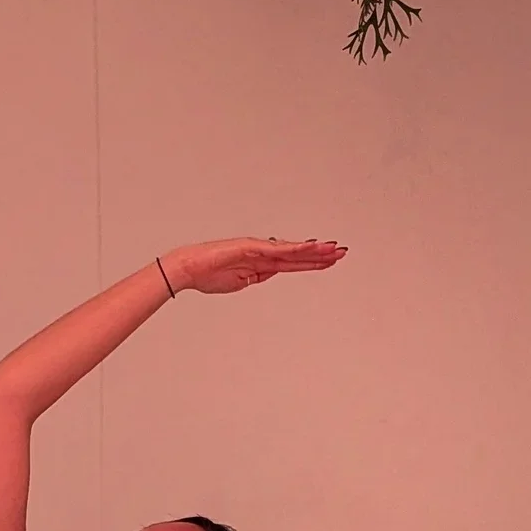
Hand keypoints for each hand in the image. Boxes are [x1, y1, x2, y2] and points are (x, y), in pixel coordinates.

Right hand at [160, 235, 346, 295]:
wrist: (189, 269)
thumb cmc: (207, 275)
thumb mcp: (239, 283)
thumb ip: (256, 278)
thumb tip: (269, 275)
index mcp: (260, 263)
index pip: (292, 263)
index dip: (311, 263)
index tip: (328, 262)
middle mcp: (262, 252)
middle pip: (297, 255)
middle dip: (320, 255)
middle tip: (341, 253)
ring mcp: (258, 249)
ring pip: (292, 250)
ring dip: (314, 251)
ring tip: (334, 250)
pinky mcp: (251, 247)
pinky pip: (278, 249)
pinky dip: (295, 249)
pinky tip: (310, 248)